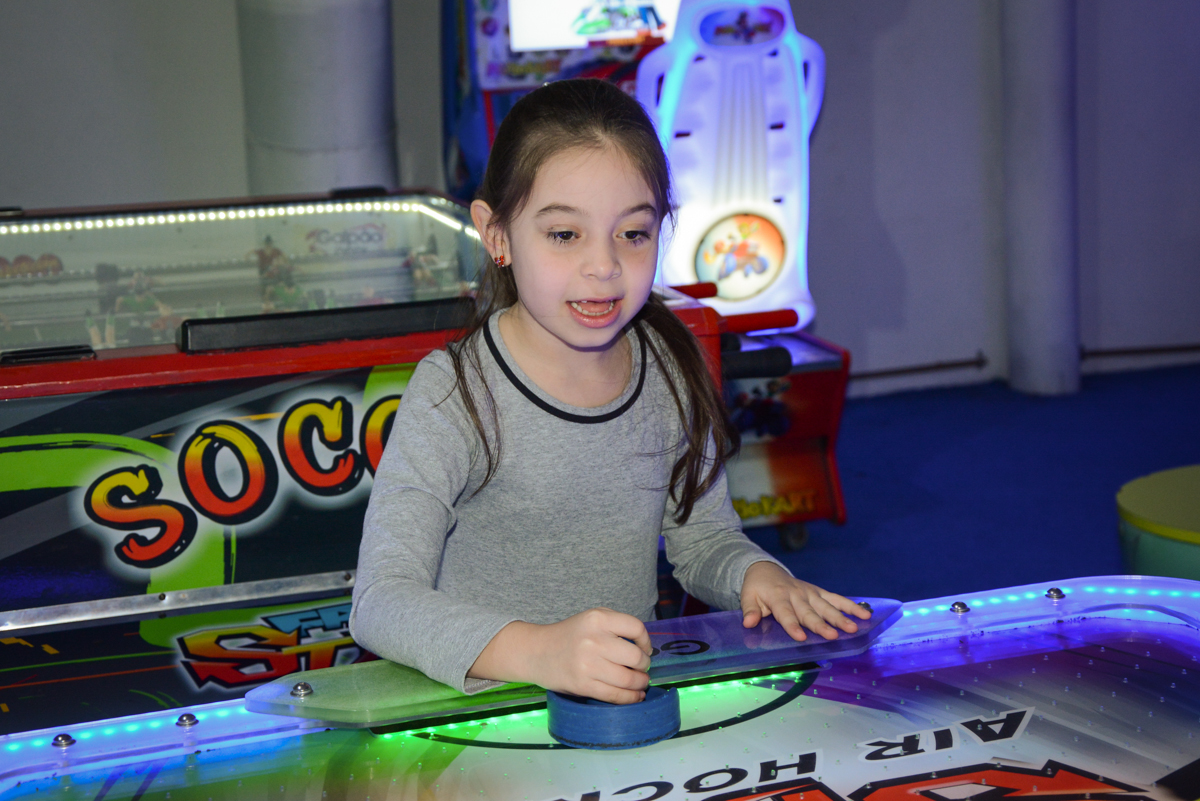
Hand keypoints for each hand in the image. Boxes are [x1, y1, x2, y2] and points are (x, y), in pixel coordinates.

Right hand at [468, 608, 651, 704]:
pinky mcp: (583, 685)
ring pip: (628, 679)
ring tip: (640, 683)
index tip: (645, 649)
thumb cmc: (569, 636)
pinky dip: (630, 698)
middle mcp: (593, 640)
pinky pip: (615, 695)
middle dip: (644, 665)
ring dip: (640, 683)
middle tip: (642, 668)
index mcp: (597, 619)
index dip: (646, 641)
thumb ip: (616, 626)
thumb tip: (645, 648)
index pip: (636, 628)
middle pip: (636, 656)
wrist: (537, 652)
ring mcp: (588, 664)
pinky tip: (635, 696)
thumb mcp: (591, 619)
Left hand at [740, 561, 870, 641]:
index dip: (792, 626)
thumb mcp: (747, 597)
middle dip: (821, 625)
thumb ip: (749, 610)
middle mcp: (797, 594)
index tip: (801, 637)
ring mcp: (810, 593)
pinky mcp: (819, 592)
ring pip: (827, 607)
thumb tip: (748, 623)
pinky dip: (850, 606)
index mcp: (778, 597)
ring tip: (853, 628)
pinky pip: (836, 599)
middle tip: (833, 636)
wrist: (766, 570)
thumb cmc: (756, 588)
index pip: (786, 614)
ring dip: (840, 617)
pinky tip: (864, 614)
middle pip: (810, 613)